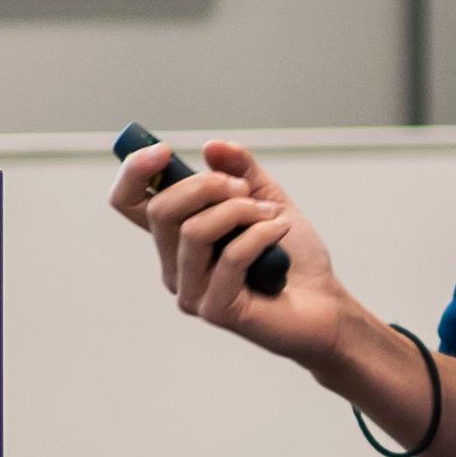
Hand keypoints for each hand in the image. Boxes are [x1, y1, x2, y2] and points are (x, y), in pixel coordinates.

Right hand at [109, 136, 351, 364]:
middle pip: (161, 210)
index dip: (134, 172)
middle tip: (244, 189)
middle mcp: (176, 266)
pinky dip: (261, 233)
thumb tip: (212, 146)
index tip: (164, 151)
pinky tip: (280, 231)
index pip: (128, 203)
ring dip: (238, 210)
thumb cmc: (294, 259)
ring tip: (269, 214)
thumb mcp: (267, 199)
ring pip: (193, 232)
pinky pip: (230, 257)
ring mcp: (192, 291)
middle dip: (206, 186)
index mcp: (177, 238)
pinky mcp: (215, 310)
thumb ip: (240, 171)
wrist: (326, 305)